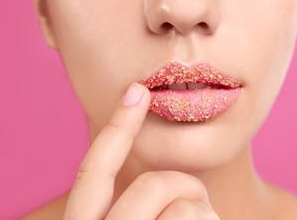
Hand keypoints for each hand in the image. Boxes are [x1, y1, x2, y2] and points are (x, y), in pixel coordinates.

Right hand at [63, 83, 219, 219]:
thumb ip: (137, 203)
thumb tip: (168, 177)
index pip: (93, 172)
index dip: (115, 129)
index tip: (136, 89)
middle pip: (153, 185)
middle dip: (186, 187)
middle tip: (200, 205)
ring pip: (184, 207)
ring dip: (204, 213)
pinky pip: (201, 219)